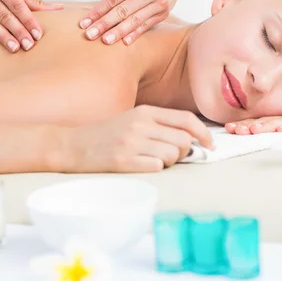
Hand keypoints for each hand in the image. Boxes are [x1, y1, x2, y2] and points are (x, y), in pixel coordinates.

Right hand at [63, 105, 212, 172]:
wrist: (72, 145)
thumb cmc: (106, 134)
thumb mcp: (133, 119)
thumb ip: (160, 125)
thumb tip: (192, 138)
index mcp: (145, 112)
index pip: (186, 120)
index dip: (203, 134)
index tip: (209, 144)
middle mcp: (140, 124)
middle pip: (183, 140)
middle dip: (184, 152)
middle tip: (173, 156)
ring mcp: (132, 143)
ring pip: (173, 155)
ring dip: (169, 161)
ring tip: (153, 159)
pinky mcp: (124, 161)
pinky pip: (157, 166)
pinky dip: (156, 168)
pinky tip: (143, 165)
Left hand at [79, 0, 188, 45]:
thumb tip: (96, 12)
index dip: (98, 11)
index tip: (85, 22)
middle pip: (123, 10)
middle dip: (104, 23)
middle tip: (90, 35)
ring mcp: (159, 2)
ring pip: (135, 20)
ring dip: (118, 32)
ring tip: (105, 41)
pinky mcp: (165, 12)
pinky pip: (146, 25)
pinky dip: (135, 34)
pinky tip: (124, 42)